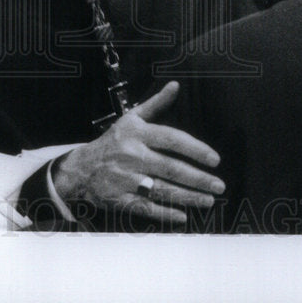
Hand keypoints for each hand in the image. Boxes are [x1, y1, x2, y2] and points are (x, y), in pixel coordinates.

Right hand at [51, 81, 224, 225]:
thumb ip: (156, 103)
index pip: (171, 139)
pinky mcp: (119, 199)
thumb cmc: (113, 141)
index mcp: (137, 133)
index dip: (195, 149)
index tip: (215, 159)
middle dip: (198, 178)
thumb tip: (175, 85)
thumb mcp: (131, 118)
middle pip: (170, 168)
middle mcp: (131, 155)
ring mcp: (125, 179)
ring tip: (209, 200)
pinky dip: (164, 213)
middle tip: (219, 185)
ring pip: (161, 190)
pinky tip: (183, 217)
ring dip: (187, 197)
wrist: (81, 168)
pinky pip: (146, 208)